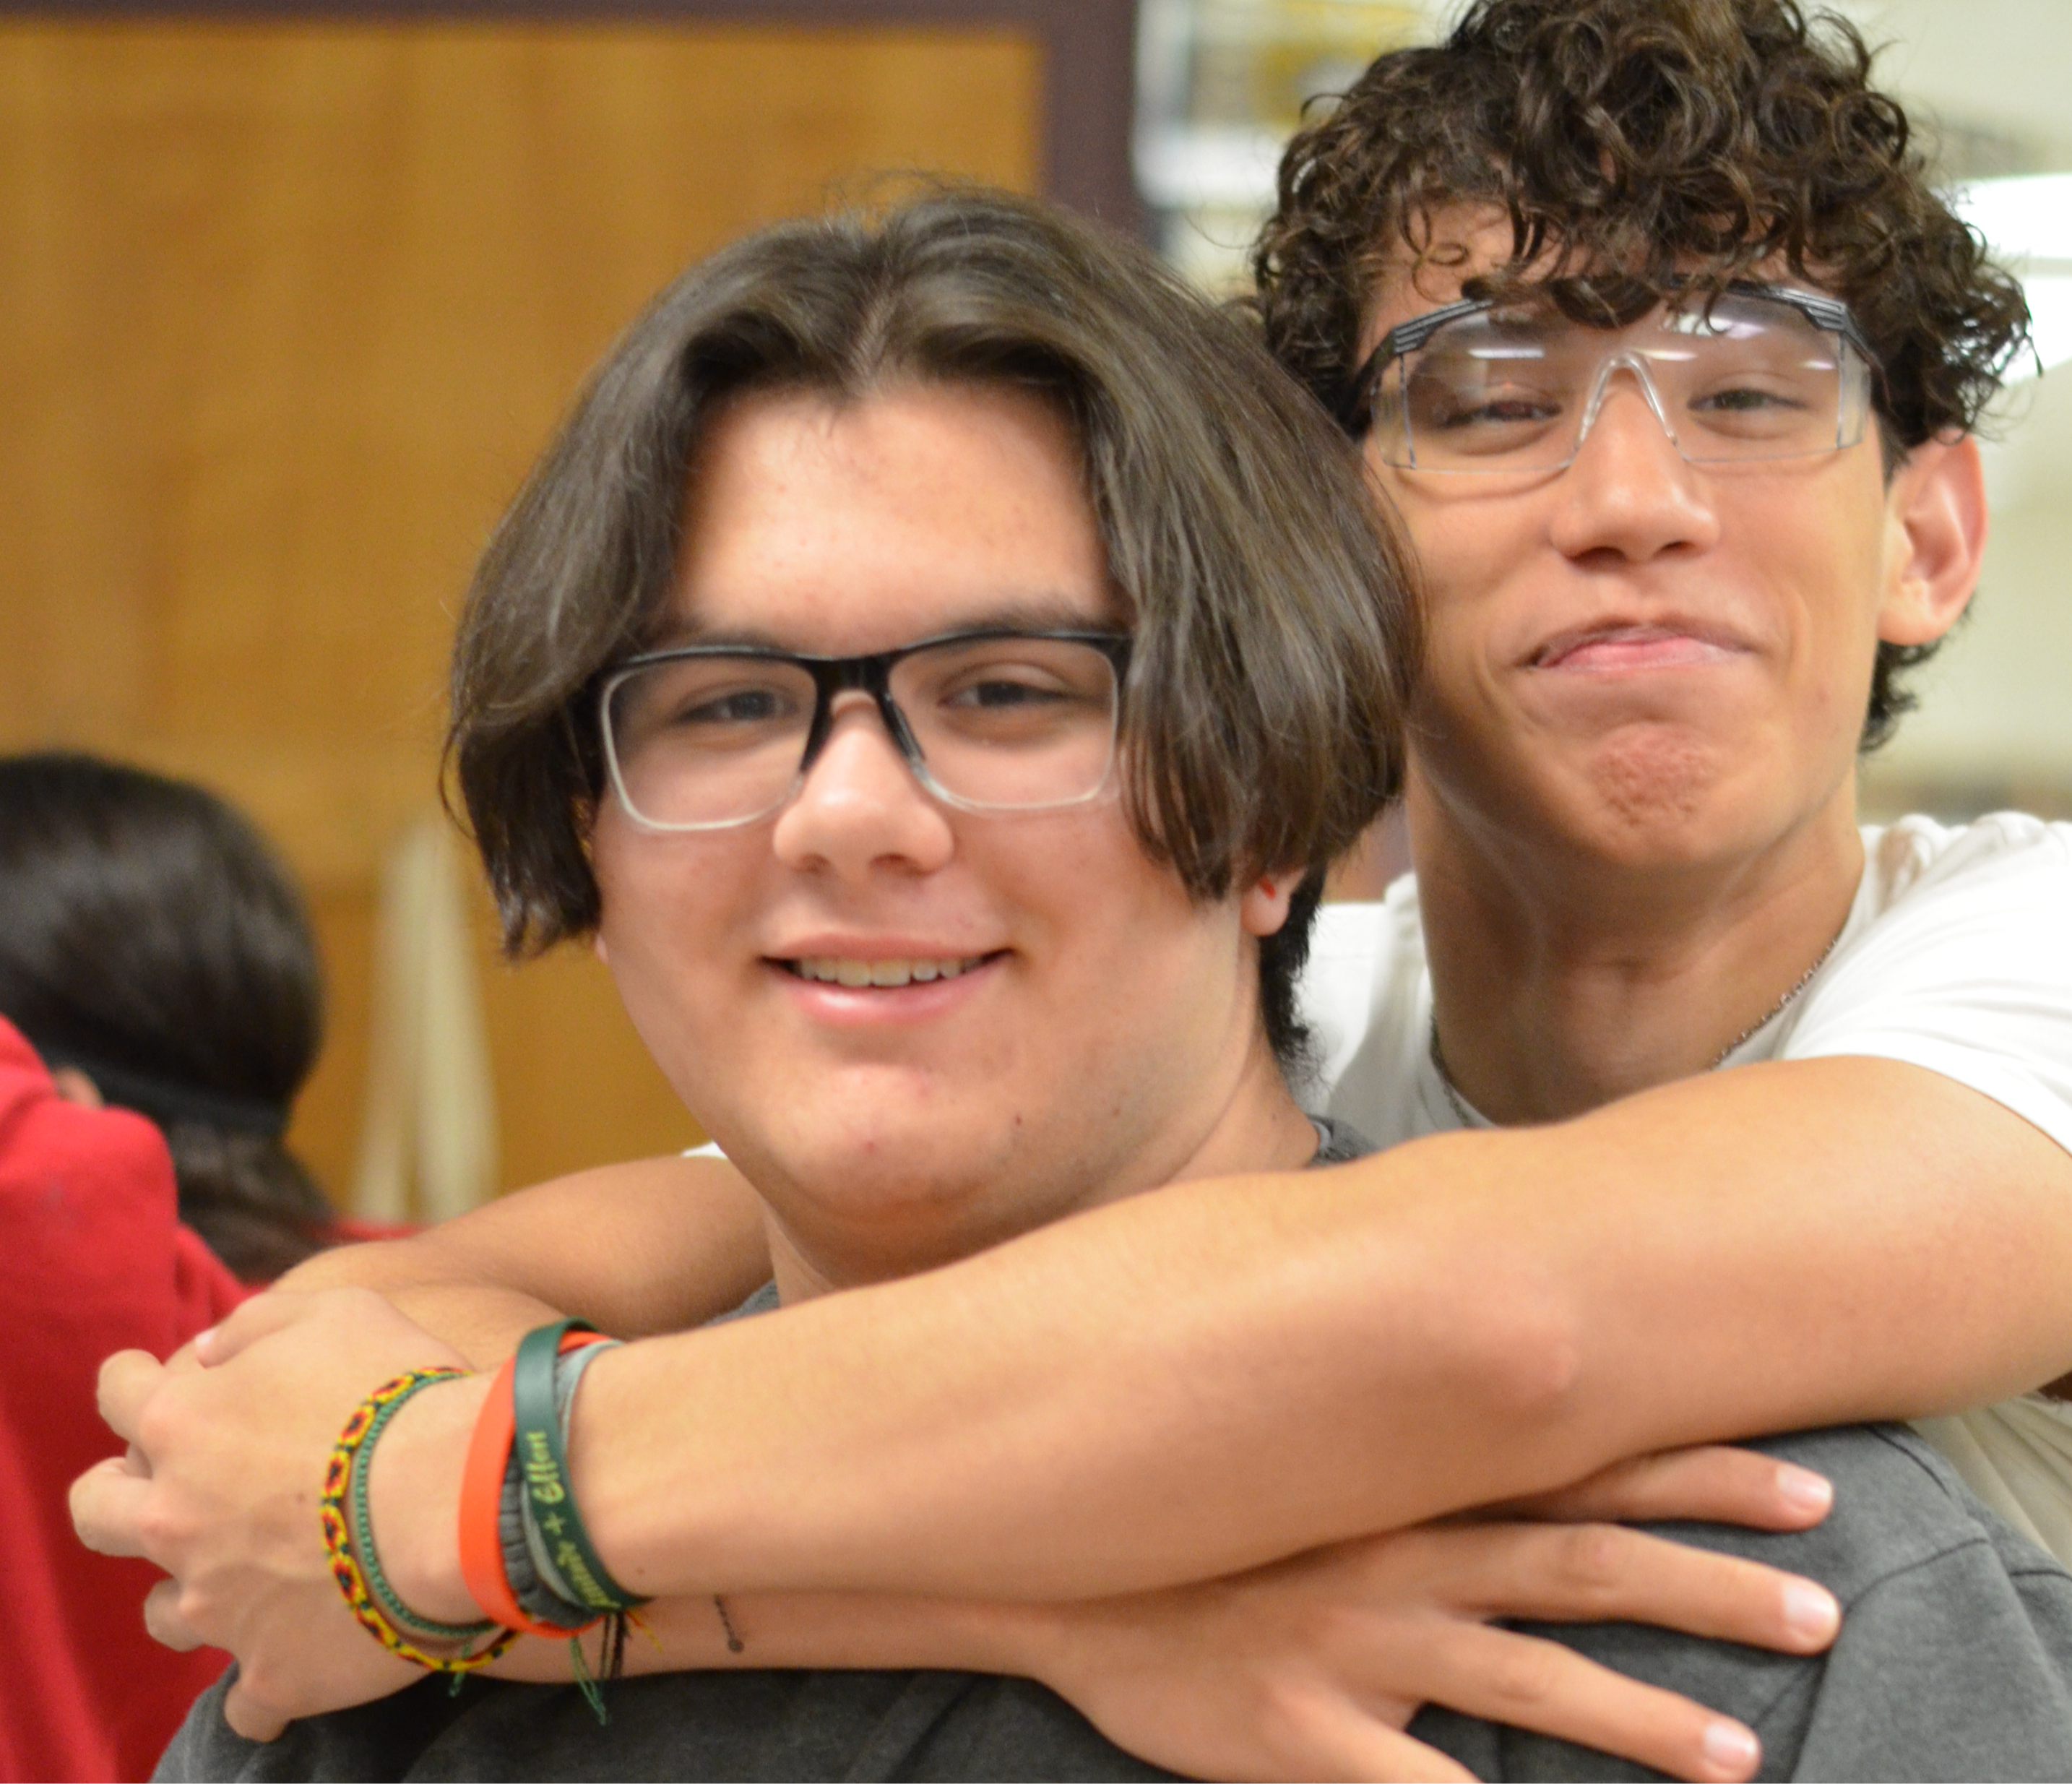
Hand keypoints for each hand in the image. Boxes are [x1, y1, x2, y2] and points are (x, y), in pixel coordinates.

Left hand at [70, 1286, 488, 1739]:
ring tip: (249, 1578)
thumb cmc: (402, 1391)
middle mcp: (176, 1517)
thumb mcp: (337, 1312)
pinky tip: (307, 1655)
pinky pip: (250, 1702)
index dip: (132, 1381)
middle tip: (170, 1486)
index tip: (147, 1380)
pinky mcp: (271, 1669)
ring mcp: (216, 1604)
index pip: (117, 1393)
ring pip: (165, 1614)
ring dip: (196, 1591)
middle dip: (120, 1493)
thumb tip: (209, 1351)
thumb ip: (257, 1325)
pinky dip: (271, 1679)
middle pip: (99, 1511)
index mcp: (183, 1424)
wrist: (462, 1499)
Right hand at [1022, 1445, 1838, 1783]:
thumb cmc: (1197, 1511)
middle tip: (1821, 1610)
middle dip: (1706, 1585)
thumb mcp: (1302, 1451)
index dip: (1693, 1474)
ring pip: (1522, 1680)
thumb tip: (1500, 1412)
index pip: (1578, 1465)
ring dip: (1637, 1718)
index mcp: (1406, 1482)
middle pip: (1581, 1564)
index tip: (1802, 1483)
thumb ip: (1401, 1437)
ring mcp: (1354, 1646)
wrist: (1063, 1570)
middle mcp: (1398, 1552)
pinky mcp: (1302, 1734)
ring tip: (1739, 1756)